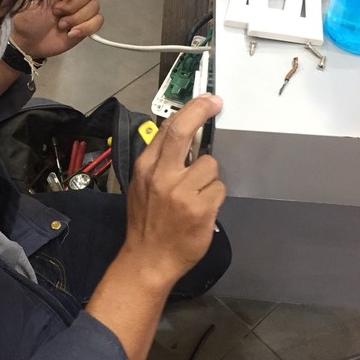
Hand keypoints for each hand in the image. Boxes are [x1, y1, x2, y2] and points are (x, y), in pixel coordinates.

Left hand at [10, 0, 102, 58]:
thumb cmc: (29, 17)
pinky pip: (98, 21)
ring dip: (76, 18)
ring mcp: (82, 9)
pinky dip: (86, 28)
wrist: (30, 42)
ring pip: (94, 6)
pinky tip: (71, 33)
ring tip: (61, 25)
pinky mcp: (87, 24)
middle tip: (55, 13)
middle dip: (71, 6)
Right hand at [125, 94, 225, 286]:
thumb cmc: (146, 222)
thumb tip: (179, 135)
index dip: (189, 110)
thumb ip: (159, 162)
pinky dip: (213, 196)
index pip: (167, 129)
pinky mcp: (200, 209)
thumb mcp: (141, 186)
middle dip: (201, 110)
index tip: (204, 100)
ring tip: (196, 194)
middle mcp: (161, 176)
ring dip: (208, 177)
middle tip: (214, 102)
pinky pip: (218, 188)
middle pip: (183, 132)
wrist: (148, 259)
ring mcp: (181, 193)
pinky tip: (201, 209)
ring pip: (210, 165)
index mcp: (145, 168)